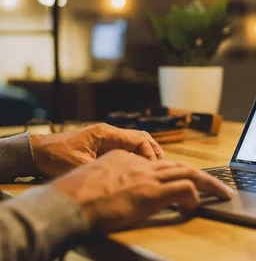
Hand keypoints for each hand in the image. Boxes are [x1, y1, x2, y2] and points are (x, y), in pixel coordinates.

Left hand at [31, 123, 164, 176]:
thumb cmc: (55, 157)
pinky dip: (136, 155)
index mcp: (106, 133)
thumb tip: (123, 178)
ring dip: (146, 152)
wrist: (37, 152)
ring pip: (135, 141)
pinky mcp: (102, 145)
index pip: (138, 139)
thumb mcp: (80, 165)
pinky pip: (126, 147)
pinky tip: (139, 168)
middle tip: (163, 166)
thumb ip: (103, 169)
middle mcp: (109, 133)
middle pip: (141, 137)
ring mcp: (106, 138)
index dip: (149, 153)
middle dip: (153, 151)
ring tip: (156, 167)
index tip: (154, 168)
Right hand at [51, 150, 233, 232]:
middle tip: (218, 184)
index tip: (184, 182)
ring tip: (222, 193)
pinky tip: (195, 207)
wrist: (66, 203)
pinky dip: (195, 197)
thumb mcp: (91, 182)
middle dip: (201, 175)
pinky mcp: (151, 192)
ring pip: (190, 173)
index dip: (175, 174)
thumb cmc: (71, 199)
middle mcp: (140, 164)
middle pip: (180, 165)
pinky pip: (184, 190)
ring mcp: (147, 177)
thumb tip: (112, 195)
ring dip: (210, 184)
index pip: (159, 164)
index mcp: (125, 159)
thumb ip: (108, 183)